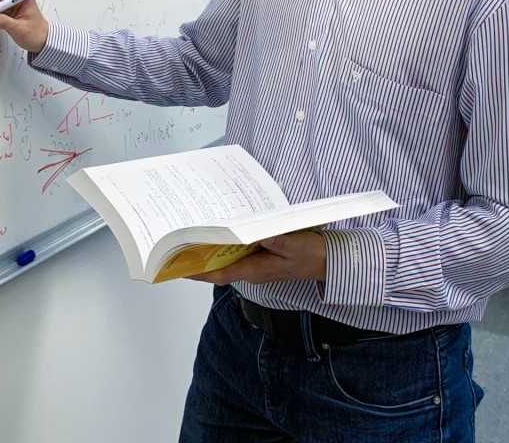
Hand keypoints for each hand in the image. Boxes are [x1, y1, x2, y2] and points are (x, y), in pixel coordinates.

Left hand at [188, 231, 326, 285]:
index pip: (221, 274)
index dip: (200, 273)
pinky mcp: (263, 257)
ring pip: (228, 260)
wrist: (327, 261)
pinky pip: (239, 253)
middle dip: (200, 260)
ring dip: (212, 252)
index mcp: (256, 270)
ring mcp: (257, 264)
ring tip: (193, 239)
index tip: (181, 268)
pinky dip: (227, 245)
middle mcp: (253, 270)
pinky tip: (221, 234)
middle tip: (180, 248)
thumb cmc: (312, 256)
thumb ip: (278, 241)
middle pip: (220, 268)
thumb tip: (260, 234)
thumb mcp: (295, 246)